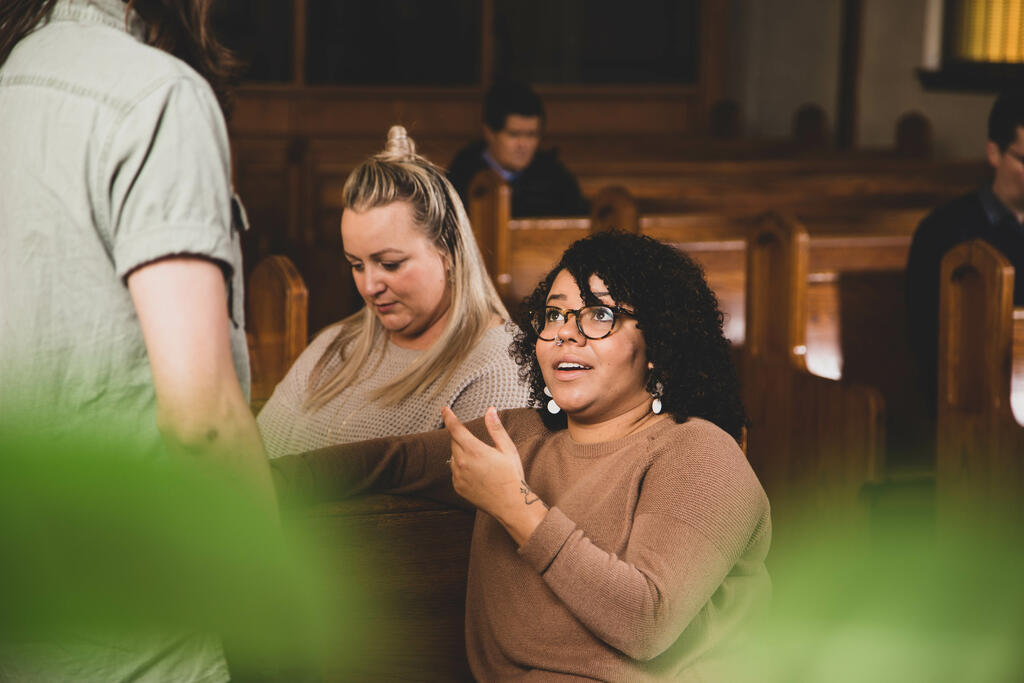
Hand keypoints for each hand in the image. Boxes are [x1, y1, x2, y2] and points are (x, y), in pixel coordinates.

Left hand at [442, 406, 546, 544]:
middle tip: (479, 445)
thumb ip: (496, 428)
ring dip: (462, 453)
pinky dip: (462, 467)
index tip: (444, 409)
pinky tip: (477, 473)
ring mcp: (458, 476)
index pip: (455, 429)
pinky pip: (455, 471)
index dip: (449, 417)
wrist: (510, 504)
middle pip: (454, 441)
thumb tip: (490, 411)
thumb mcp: (507, 449)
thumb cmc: (511, 476)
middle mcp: (463, 463)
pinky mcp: (458, 487)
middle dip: (462, 437)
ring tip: (482, 462)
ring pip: (454, 456)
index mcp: (475, 451)